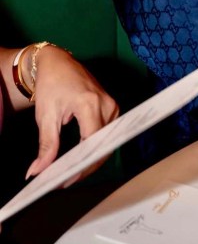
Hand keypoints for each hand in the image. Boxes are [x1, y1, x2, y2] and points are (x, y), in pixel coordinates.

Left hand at [26, 46, 118, 181]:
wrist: (58, 62)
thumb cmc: (52, 84)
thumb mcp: (46, 115)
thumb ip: (46, 145)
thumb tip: (39, 170)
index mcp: (90, 103)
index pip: (92, 143)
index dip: (81, 165)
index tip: (65, 180)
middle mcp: (107, 104)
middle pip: (103, 146)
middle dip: (86, 167)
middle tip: (65, 181)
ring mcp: (112, 105)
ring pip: (107, 143)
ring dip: (91, 159)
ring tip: (71, 172)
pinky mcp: (112, 108)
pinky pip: (108, 135)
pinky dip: (95, 149)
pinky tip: (80, 159)